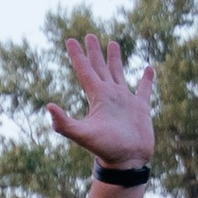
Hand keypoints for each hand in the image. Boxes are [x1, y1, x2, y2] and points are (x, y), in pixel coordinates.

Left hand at [46, 31, 155, 173]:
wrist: (127, 162)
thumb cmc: (106, 149)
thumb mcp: (83, 135)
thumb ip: (64, 123)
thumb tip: (49, 107)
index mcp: (96, 97)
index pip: (84, 70)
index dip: (77, 55)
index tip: (70, 40)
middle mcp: (109, 95)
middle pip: (99, 67)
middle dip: (94, 52)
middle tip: (89, 35)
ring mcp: (124, 100)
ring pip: (118, 73)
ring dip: (115, 59)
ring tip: (112, 43)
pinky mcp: (140, 108)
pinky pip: (144, 89)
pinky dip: (146, 78)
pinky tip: (148, 68)